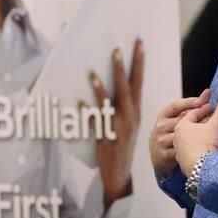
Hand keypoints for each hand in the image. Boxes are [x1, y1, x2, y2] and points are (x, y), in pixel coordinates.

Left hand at [93, 39, 143, 207]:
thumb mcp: (129, 124)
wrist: (120, 173)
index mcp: (136, 112)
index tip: (139, 44)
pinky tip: (78, 103)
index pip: (139, 82)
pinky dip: (87, 113)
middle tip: (116, 50)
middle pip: (127, 89)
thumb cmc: (123, 145)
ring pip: (109, 105)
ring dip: (100, 89)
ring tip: (91, 74)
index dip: (139, 63)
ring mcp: (118, 128)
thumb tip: (117, 84)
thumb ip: (125, 106)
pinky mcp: (105, 138)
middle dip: (122, 68)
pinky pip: (95, 124)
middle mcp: (130, 118)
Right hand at [148, 89, 210, 176]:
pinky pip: (181, 151)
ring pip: (183, 136)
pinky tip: (202, 147)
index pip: (176, 105)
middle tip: (214, 112)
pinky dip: (192, 149)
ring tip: (213, 130)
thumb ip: (188, 109)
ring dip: (199, 133)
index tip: (207, 96)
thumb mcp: (175, 119)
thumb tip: (207, 95)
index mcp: (163, 115)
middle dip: (200, 116)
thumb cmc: (170, 133)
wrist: (158, 156)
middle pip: (182, 120)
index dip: (191, 101)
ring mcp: (161, 141)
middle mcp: (160, 127)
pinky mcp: (164, 155)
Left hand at [174, 92, 217, 175]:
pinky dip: (197, 147)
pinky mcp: (182, 161)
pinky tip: (206, 149)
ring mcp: (178, 149)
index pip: (194, 113)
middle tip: (213, 120)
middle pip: (190, 125)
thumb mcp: (215, 125)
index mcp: (181, 125)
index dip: (205, 110)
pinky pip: (190, 150)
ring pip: (189, 138)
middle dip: (201, 122)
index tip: (214, 109)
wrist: (202, 170)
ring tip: (211, 135)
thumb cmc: (206, 144)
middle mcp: (177, 136)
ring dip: (199, 135)